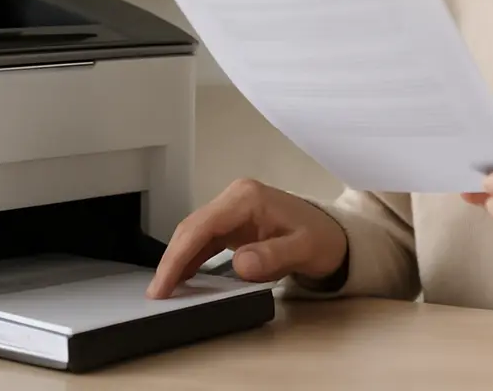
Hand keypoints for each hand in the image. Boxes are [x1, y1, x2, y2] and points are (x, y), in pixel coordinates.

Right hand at [147, 178, 348, 298]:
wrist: (335, 235)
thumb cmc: (322, 240)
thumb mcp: (303, 250)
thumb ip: (273, 256)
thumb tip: (240, 263)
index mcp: (247, 198)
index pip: (201, 227)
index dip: (178, 256)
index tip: (163, 284)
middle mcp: (235, 197)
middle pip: (192, 228)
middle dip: (171, 260)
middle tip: (158, 294)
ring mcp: (233, 208)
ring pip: (194, 233)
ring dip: (178, 260)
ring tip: (164, 290)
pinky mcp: (233, 222)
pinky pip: (204, 239)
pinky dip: (191, 258)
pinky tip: (182, 277)